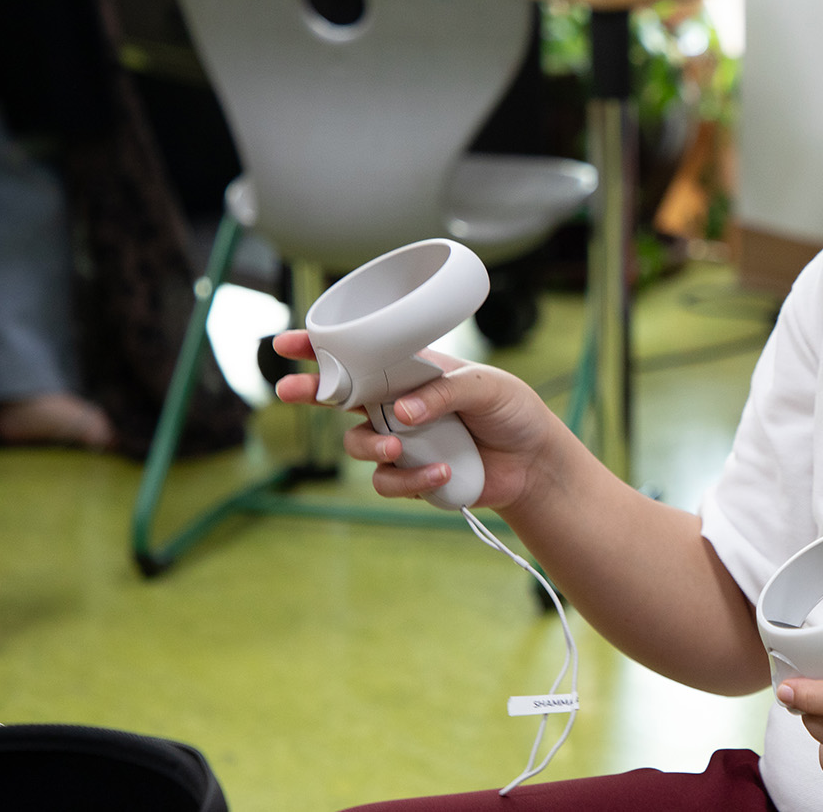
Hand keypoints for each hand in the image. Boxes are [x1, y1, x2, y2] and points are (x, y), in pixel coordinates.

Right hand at [271, 330, 568, 510]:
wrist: (534, 462)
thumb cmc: (512, 411)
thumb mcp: (486, 387)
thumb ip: (444, 393)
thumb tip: (402, 413)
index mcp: (413, 371)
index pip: (363, 353)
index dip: (323, 347)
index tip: (289, 342)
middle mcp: (399, 404)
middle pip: (340, 397)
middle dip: (309, 392)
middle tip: (288, 390)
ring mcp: (402, 440)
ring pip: (357, 443)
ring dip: (370, 446)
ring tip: (398, 448)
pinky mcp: (411, 475)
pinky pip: (388, 481)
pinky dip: (411, 479)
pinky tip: (443, 471)